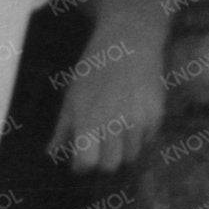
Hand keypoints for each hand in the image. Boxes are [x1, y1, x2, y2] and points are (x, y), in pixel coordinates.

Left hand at [50, 40, 167, 172]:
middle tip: (98, 149)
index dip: (82, 165)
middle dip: (102, 161)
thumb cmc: (94, 69)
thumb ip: (63, 128)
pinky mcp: (157, 116)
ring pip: (131, 155)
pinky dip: (138, 137)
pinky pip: (147, 140)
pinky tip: (131, 118)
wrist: (129, 44)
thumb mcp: (72, 96)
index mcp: (89, 120)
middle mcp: (115, 125)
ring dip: (122, 149)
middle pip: (111, 165)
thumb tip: (52, 153)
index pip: (87, 162)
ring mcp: (138, 122)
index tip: (80, 161)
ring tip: (115, 129)